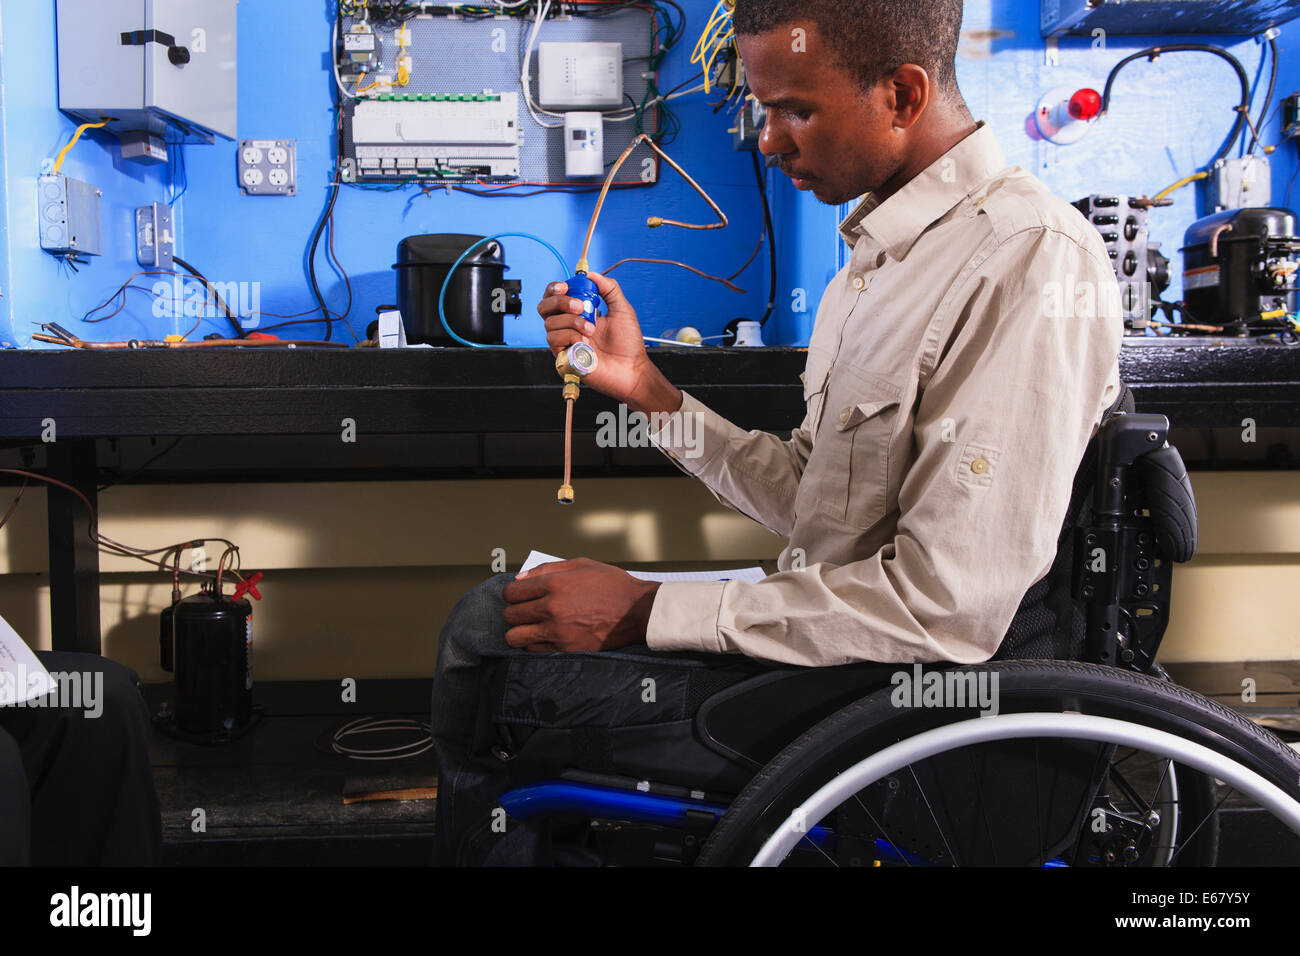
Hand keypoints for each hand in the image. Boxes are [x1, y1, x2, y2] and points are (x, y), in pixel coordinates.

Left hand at [502, 557, 660, 652]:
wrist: (638, 611)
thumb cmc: (612, 585)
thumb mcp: (581, 565)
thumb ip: (547, 569)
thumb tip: (519, 579)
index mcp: (554, 584)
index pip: (512, 593)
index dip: (512, 595)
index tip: (520, 597)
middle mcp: (552, 608)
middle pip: (511, 615)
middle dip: (515, 613)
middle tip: (527, 612)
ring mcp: (558, 631)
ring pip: (516, 637)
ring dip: (520, 632)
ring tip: (531, 628)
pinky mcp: (566, 649)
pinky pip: (534, 651)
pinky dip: (535, 644)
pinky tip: (546, 637)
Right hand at [536, 271, 681, 414]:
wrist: (631, 369)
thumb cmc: (628, 345)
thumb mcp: (622, 309)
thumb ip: (609, 289)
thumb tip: (593, 274)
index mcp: (579, 313)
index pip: (556, 296)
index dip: (555, 288)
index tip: (566, 286)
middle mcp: (569, 326)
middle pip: (544, 306)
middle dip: (559, 301)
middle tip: (578, 306)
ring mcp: (565, 341)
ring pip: (549, 323)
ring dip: (572, 322)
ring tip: (591, 330)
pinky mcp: (563, 356)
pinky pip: (553, 339)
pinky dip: (569, 336)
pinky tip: (585, 342)